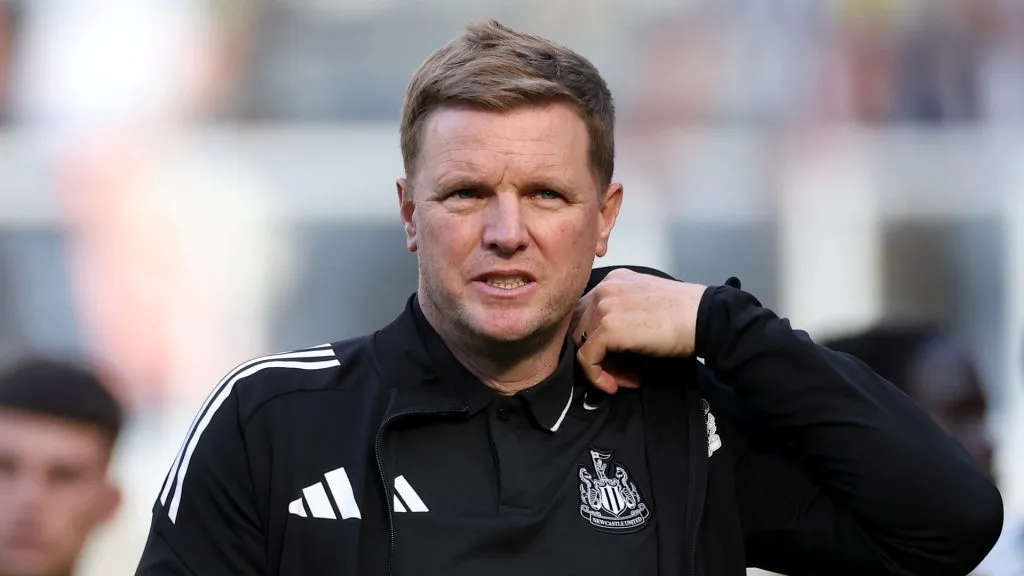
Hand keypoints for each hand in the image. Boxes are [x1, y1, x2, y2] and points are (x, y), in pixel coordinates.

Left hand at [571, 268, 706, 392]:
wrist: (703, 318)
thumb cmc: (684, 315)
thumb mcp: (645, 304)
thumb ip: (622, 312)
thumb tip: (608, 341)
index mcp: (614, 280)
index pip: (587, 312)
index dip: (597, 338)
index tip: (617, 358)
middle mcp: (604, 289)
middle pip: (580, 327)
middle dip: (597, 352)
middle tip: (620, 371)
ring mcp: (603, 306)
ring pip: (581, 344)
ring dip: (601, 366)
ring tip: (624, 378)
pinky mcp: (607, 328)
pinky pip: (586, 359)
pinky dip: (597, 376)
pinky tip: (616, 385)